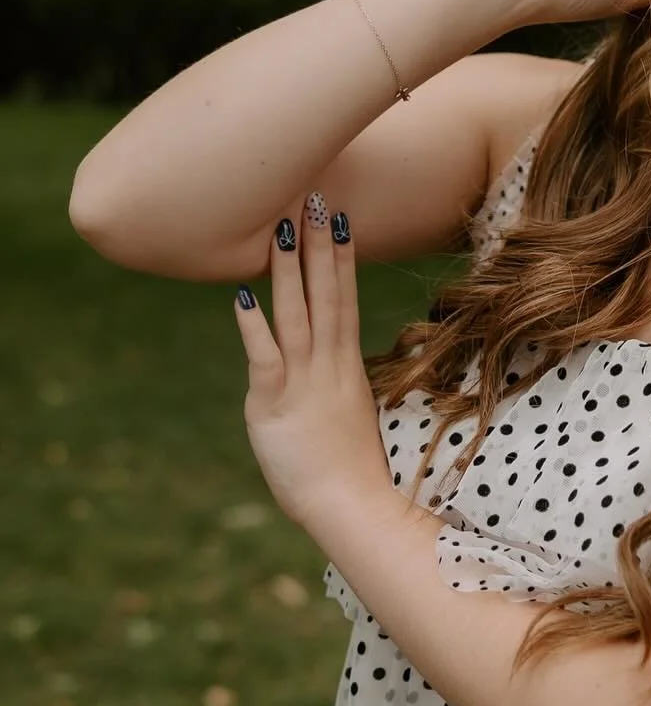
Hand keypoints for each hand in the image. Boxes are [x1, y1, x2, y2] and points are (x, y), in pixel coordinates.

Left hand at [233, 193, 393, 531]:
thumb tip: (326, 383)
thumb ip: (335, 393)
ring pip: (298, 315)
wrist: (354, 507)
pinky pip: (265, 357)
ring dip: (290, 270)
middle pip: (326, 295)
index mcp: (346, 369)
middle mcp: (329, 366)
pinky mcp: (276, 404)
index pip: (343, 301)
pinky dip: (254, 327)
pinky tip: (242, 297)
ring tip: (285, 228)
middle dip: (319, 246)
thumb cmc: (352, 475)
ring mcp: (304, 383)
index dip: (340, 260)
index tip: (340, 221)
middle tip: (317, 198)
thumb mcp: (348, 422)